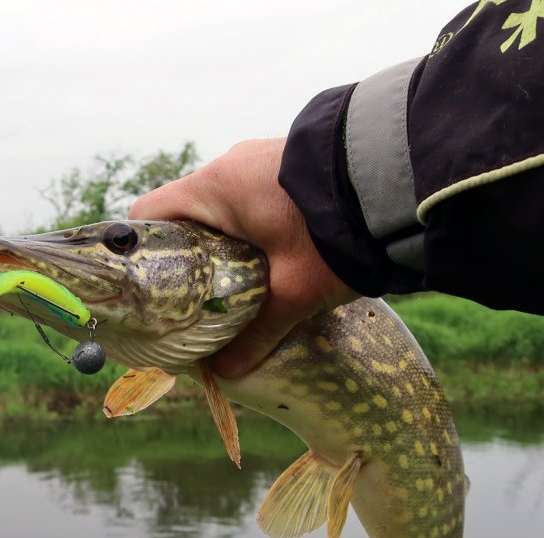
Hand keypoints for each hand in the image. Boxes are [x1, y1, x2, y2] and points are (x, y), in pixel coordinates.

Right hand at [128, 138, 357, 377]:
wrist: (399, 182)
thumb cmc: (335, 234)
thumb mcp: (296, 292)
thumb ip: (257, 333)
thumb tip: (225, 373)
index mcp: (214, 188)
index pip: (148, 214)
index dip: (144, 253)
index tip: (153, 290)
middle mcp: (228, 166)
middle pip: (184, 215)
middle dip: (188, 260)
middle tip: (196, 301)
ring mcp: (258, 159)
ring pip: (219, 208)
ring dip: (222, 245)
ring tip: (235, 287)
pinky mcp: (286, 162)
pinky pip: (249, 198)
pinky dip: (248, 229)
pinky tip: (269, 260)